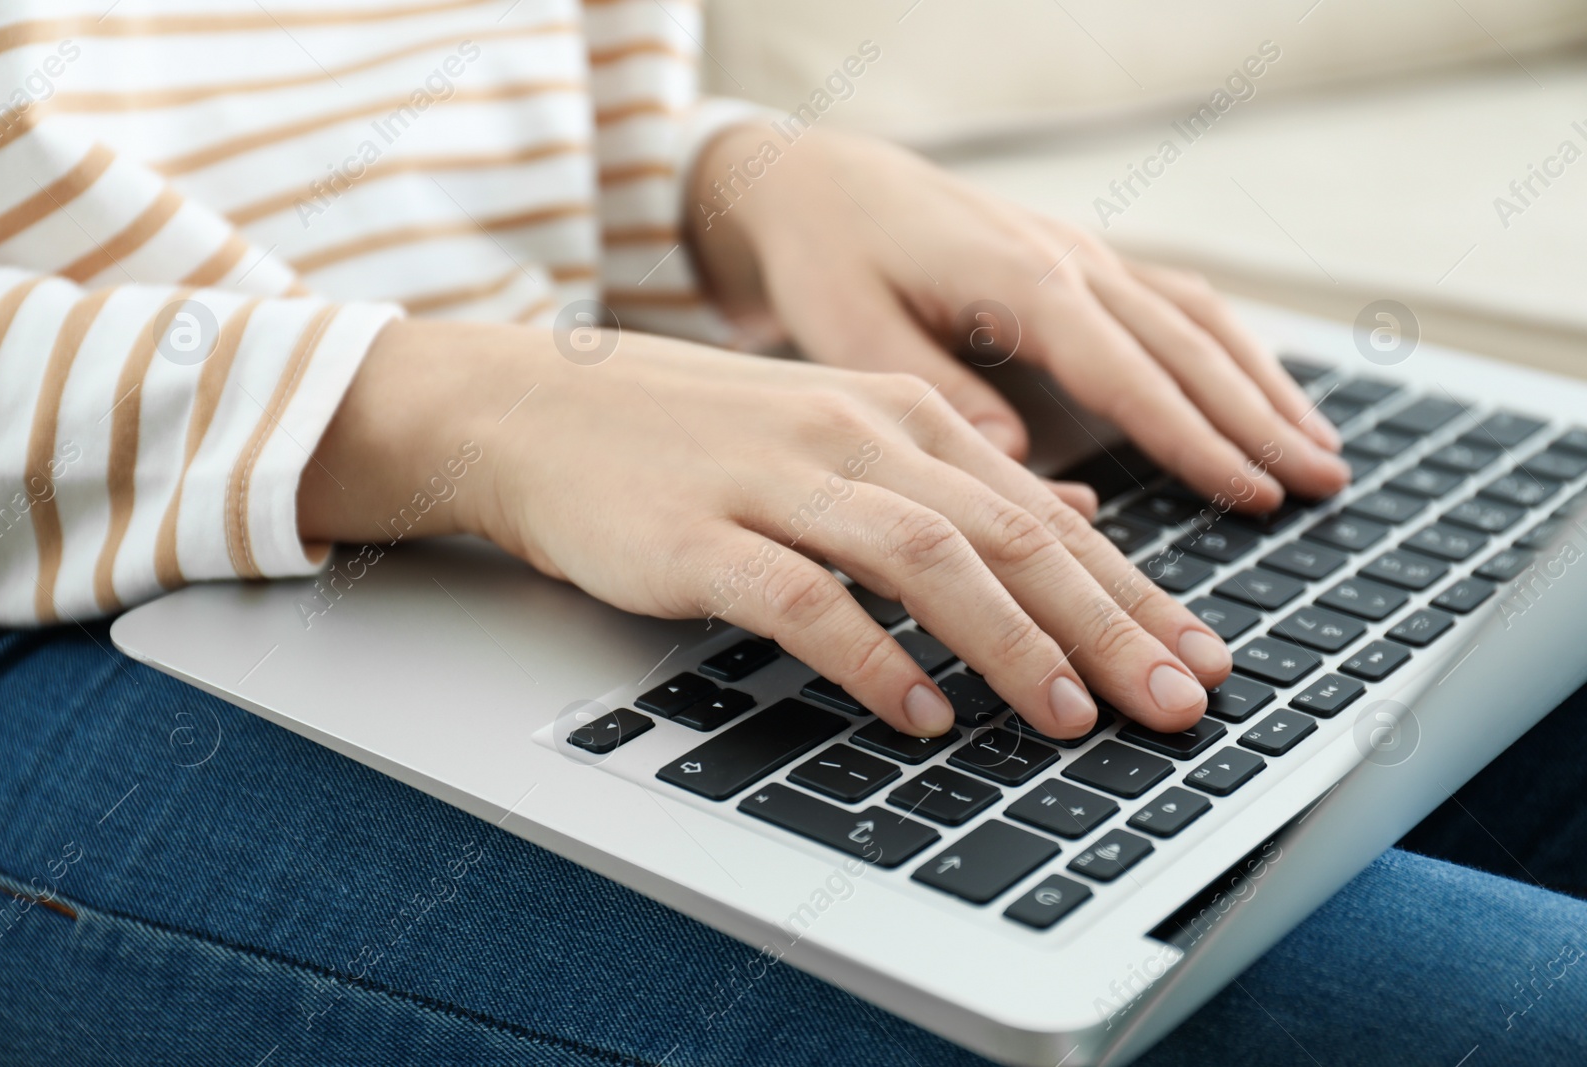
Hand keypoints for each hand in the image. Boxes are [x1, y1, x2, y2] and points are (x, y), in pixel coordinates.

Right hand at [298, 320, 1231, 737]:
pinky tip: (922, 714)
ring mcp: (777, 481)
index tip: (1198, 657)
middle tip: (1178, 701)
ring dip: (1011, 643)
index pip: (1044, 510)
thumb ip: (955, 476)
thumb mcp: (837, 433)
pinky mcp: (702, 536)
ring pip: (925, 559)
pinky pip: (806, 601)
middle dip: (1109, 626)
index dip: (1132, 591)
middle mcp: (854, 435)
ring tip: (1072, 717)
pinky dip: (875, 659)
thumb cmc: (691, 435)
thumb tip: (1079, 515)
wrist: (534, 409)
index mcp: (899, 413)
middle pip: (1009, 534)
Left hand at [688, 124, 1350, 513]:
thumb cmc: (832, 259)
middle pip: (1186, 347)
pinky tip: (1265, 392)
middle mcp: (1069, 261)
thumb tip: (1015, 458)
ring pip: (1199, 320)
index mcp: (1019, 281)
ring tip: (1322, 451)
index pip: (1126, 371)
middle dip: (1260, 419)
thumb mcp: (850, 329)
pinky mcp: (1082, 264)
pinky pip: (1177, 303)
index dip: (1193, 437)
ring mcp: (1084, 256)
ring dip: (1265, 385)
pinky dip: (1232, 352)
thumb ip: (935, 389)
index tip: (1253, 490)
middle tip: (1324, 485)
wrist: (827, 184)